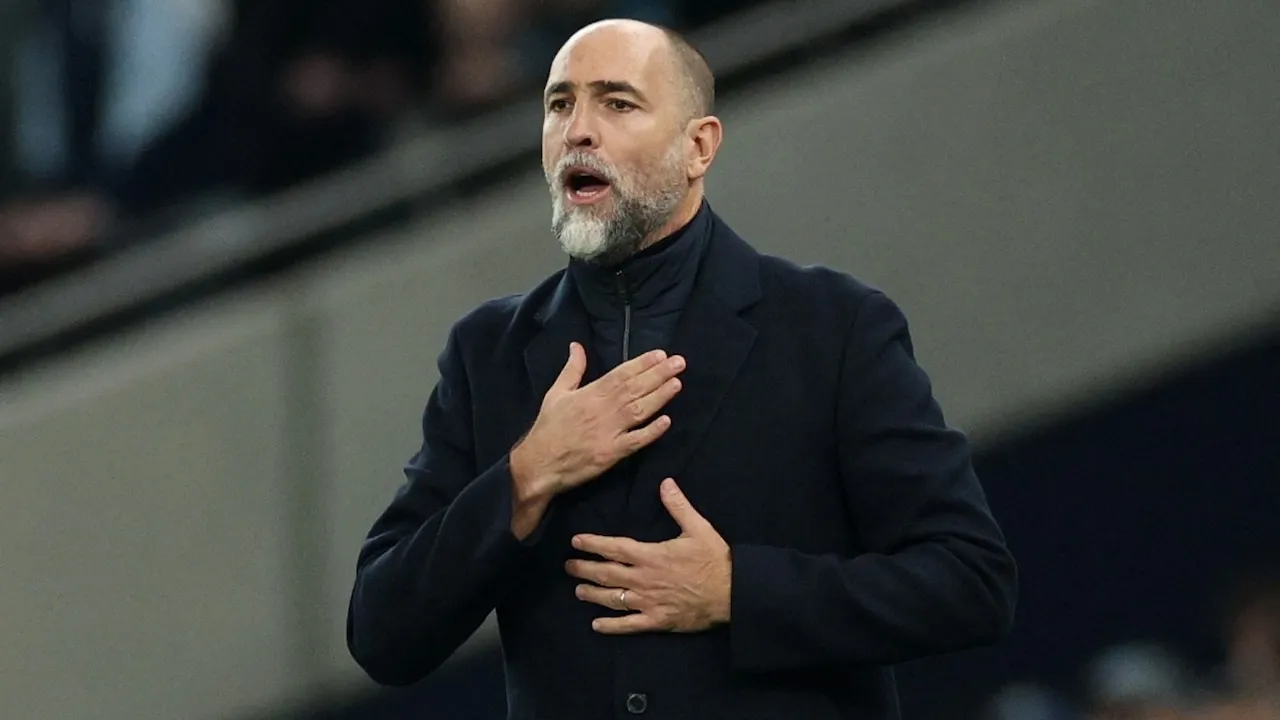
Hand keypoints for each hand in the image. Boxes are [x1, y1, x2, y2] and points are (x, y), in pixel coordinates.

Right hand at [512, 343, 683, 500]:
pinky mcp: (611, 453)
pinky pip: (635, 441)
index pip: (621, 374)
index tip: (661, 354)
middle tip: (679, 363)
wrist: (538, 463)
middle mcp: (602, 409)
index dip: (642, 364)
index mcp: (590, 393)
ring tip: (677, 383)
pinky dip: (651, 432)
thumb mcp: (556, 393)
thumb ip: (572, 369)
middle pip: (635, 388)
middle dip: (658, 375)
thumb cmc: (548, 428)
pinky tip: (667, 421)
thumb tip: (577, 345)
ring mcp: (608, 431)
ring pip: (639, 410)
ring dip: (660, 397)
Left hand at [567, 479, 731, 633]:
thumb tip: (665, 483)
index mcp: (651, 555)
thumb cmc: (715, 559)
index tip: (576, 541)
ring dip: (592, 595)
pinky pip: (629, 625)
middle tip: (569, 566)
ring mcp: (649, 602)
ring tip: (578, 591)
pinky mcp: (657, 620)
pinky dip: (611, 626)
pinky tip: (596, 625)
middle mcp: (644, 579)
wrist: (732, 592)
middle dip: (585, 569)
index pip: (615, 548)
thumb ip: (678, 506)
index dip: (593, 544)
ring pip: (613, 599)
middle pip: (607, 574)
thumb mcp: (698, 528)